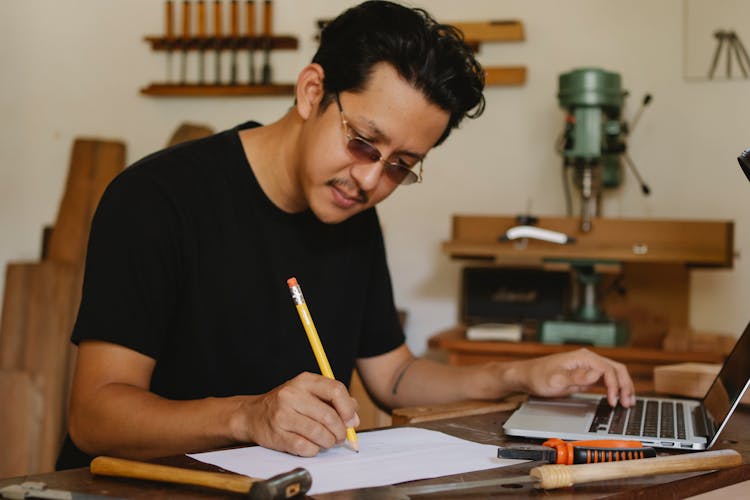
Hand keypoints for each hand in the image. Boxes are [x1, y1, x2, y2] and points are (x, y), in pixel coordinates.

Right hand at [232, 372, 359, 455]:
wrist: (253, 415)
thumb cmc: (289, 404)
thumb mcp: (310, 393)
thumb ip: (335, 401)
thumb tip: (354, 419)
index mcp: (304, 381)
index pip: (335, 389)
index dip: (348, 408)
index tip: (351, 420)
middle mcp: (292, 395)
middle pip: (329, 416)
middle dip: (340, 431)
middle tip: (340, 436)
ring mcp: (282, 415)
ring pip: (319, 434)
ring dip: (329, 442)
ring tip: (328, 441)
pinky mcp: (277, 435)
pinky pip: (306, 448)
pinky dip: (314, 450)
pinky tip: (312, 446)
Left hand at [511, 348, 634, 406]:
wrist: (527, 376)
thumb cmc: (538, 376)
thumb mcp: (555, 380)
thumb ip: (576, 377)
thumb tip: (596, 374)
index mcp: (582, 357)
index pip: (608, 370)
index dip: (614, 386)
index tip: (613, 401)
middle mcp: (587, 360)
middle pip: (616, 369)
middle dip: (625, 385)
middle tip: (628, 402)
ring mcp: (587, 367)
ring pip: (614, 374)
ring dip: (623, 387)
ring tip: (628, 402)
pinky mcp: (585, 375)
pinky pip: (606, 380)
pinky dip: (615, 388)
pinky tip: (618, 398)